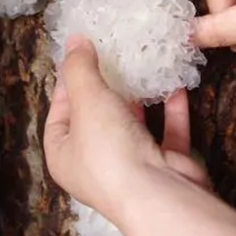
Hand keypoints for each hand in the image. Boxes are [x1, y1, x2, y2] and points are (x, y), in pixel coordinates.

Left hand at [44, 35, 208, 219]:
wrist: (159, 195)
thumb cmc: (109, 150)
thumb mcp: (87, 101)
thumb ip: (80, 69)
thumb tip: (73, 40)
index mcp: (64, 155)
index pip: (59, 113)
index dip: (67, 83)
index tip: (81, 55)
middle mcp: (95, 164)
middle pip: (97, 118)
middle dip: (106, 87)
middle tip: (114, 55)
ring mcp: (132, 166)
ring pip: (133, 125)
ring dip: (140, 98)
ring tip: (142, 66)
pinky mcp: (164, 165)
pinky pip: (167, 133)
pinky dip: (171, 111)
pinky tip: (176, 86)